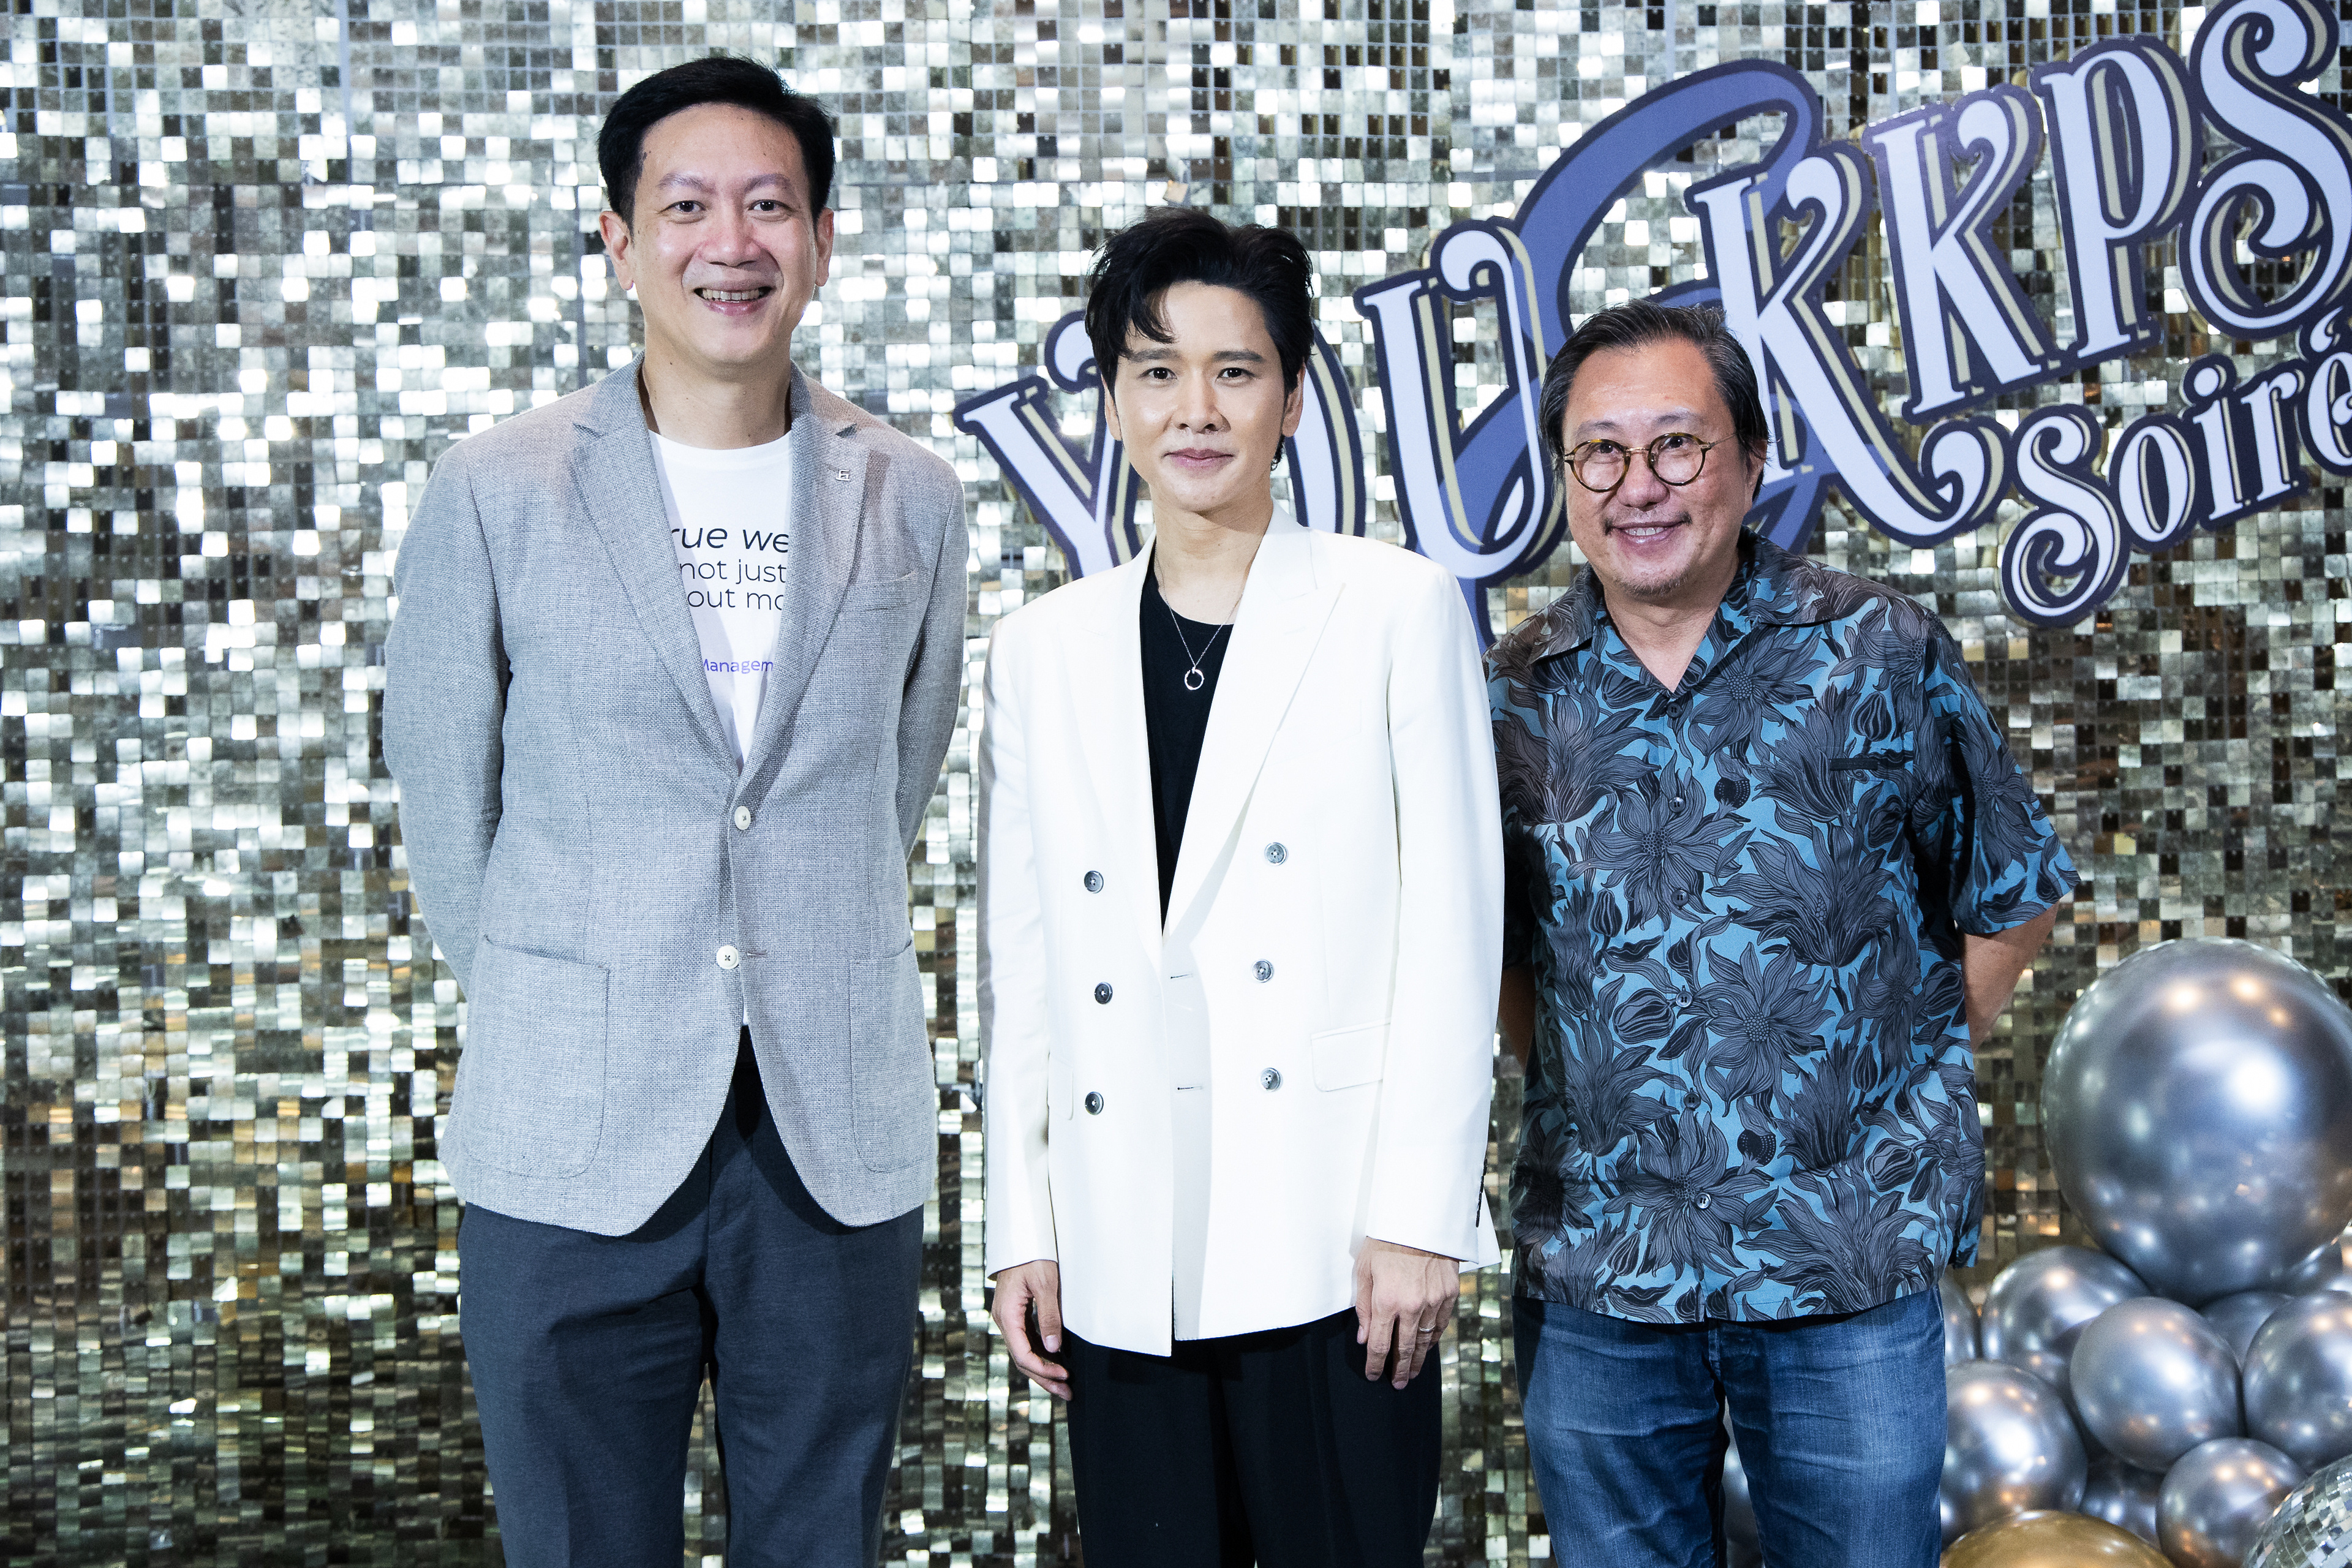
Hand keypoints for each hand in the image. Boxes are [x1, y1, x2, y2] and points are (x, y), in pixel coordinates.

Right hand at [989, 1259, 1069, 1399]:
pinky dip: (1039, 1356)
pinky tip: (1053, 1364)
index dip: (1042, 1368)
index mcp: (1007, 1315)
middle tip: (1067, 1392)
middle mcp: (1004, 1320)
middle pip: (1021, 1358)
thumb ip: (1049, 1316)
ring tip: (1063, 1386)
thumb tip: (1053, 1347)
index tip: (1063, 1375)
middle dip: (1043, 1378)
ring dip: (1042, 1370)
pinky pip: (1025, 1342)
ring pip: (1023, 1352)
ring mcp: (1009, 1319)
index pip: (1022, 1353)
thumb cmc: (1034, 1256)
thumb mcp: (1045, 1284)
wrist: (1022, 1237)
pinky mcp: (1016, 1315)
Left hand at [1353, 1238, 1459, 1387]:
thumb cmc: (1386, 1241)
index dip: (1376, 1365)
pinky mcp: (1449, 1293)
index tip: (1374, 1376)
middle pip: (1405, 1349)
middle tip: (1398, 1384)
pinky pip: (1441, 1323)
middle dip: (1400, 1369)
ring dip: (1419, 1358)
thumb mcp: (1365, 1271)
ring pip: (1426, 1339)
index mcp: (1386, 1302)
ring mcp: (1433, 1301)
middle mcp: (1411, 1306)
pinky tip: (1428, 1345)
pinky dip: (1434, 1337)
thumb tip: (1365, 1338)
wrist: (1419, 1218)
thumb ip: (1364, 1308)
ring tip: (1413, 1372)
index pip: (1380, 1345)